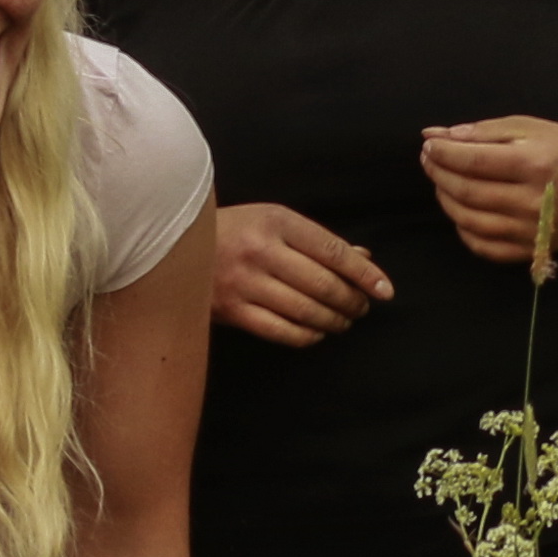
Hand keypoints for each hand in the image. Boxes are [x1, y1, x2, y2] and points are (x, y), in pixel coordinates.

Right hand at [205, 202, 389, 345]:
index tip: (385, 290)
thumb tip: (365, 260)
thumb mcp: (273, 221)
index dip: (365, 274)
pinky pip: (283, 331)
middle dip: (353, 301)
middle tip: (362, 307)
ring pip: (307, 311)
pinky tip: (317, 331)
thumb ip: (318, 241)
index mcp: (275, 221)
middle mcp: (260, 250)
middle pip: (324, 284)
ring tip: (344, 320)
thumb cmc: (233, 230)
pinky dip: (308, 335)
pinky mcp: (231, 311)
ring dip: (335, 320)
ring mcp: (244, 282)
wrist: (173, 246)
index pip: (334, 251)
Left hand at [418, 117, 557, 271]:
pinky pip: (483, 246)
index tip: (429, 145)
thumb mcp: (528, 127)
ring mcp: (531, 231)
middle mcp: (532, 202)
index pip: (472, 161)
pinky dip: (463, 228)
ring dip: (445, 200)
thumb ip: (480, 131)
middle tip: (429, 160)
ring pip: (469, 221)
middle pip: (467, 192)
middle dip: (439, 174)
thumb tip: (434, 135)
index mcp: (533, 164)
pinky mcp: (530, 250)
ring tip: (442, 182)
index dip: (443, 154)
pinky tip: (462, 209)